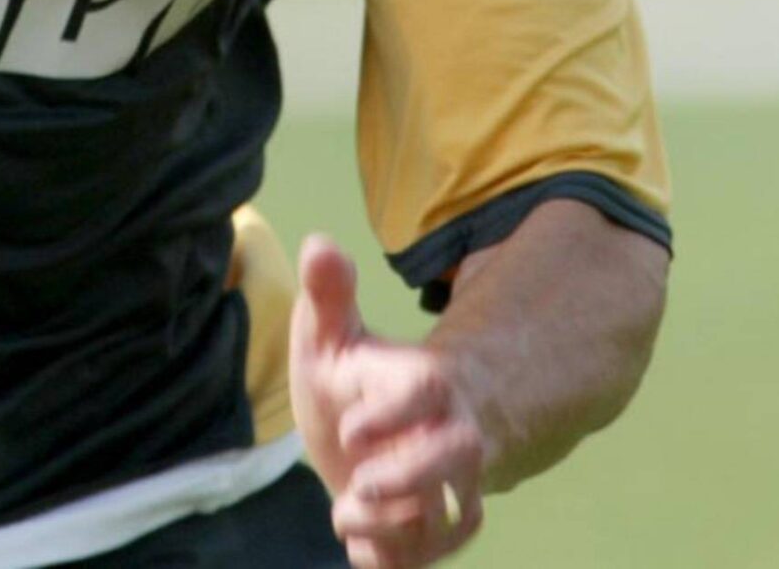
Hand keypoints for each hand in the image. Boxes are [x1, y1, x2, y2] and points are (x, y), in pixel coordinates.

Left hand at [291, 234, 488, 567]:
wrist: (381, 432)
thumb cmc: (354, 377)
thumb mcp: (331, 333)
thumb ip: (329, 293)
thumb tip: (320, 242)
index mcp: (421, 381)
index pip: (426, 389)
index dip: (393, 413)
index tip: (349, 429)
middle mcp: (449, 435)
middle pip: (458, 459)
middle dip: (411, 479)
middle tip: (358, 486)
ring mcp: (451, 485)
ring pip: (449, 518)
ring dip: (397, 529)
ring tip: (345, 517)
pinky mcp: (439, 527)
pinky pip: (435, 553)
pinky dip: (399, 560)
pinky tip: (361, 550)